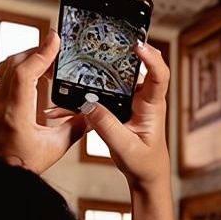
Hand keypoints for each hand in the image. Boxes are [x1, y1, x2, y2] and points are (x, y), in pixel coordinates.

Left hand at [0, 30, 86, 173]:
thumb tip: (91, 113)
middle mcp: (0, 103)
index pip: (26, 72)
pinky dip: (18, 67)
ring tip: (47, 61)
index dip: (42, 53)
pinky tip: (32, 73)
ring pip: (7, 66)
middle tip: (57, 49)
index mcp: (16, 113)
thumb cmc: (20, 166)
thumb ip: (76, 128)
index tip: (55, 38)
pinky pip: (2, 74)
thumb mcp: (55, 148)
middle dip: (38, 51)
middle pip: (16, 63)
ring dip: (27, 58)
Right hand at [80, 42, 170, 189]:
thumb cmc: (144, 163)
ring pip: (112, 80)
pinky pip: (100, 96)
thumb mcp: (125, 148)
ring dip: (92, 77)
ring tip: (71, 71)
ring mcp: (130, 100)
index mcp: (151, 105)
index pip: (159, 74)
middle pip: (133, 67)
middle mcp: (142, 97)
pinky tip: (61, 107)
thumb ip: (107, 126)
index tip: (138, 45)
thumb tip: (88, 105)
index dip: (151, 58)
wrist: (145, 175)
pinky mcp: (118, 106)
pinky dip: (82, 100)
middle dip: (115, 53)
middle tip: (96, 44)